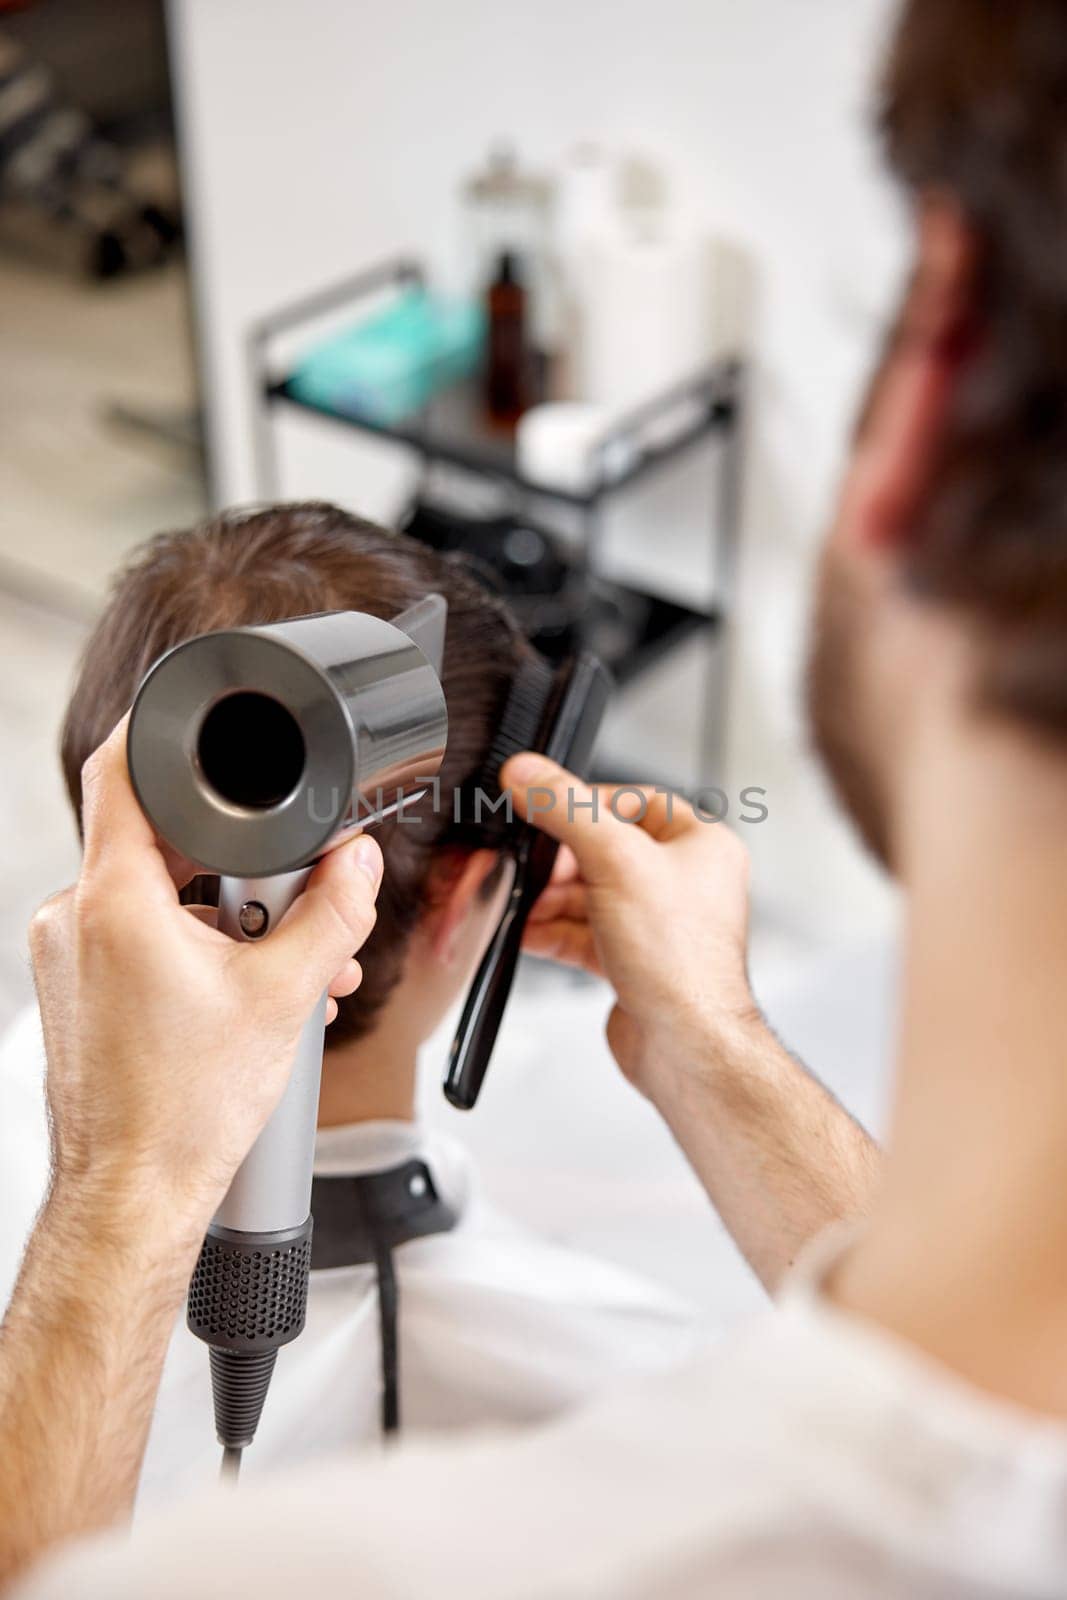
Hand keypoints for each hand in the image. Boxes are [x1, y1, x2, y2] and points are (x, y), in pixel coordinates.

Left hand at [29, 716, 382, 1244]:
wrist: (133, 1199)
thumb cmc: (183, 1115)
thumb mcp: (284, 997)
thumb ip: (332, 914)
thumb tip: (358, 865)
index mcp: (115, 901)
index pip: (123, 771)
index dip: (164, 730)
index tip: (206, 726)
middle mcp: (76, 919)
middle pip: (168, 842)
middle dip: (247, 871)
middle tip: (296, 914)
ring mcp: (71, 958)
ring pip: (164, 898)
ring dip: (232, 922)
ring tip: (287, 977)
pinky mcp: (79, 991)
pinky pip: (145, 940)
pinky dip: (198, 953)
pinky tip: (249, 997)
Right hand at [501, 754, 758, 1104]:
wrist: (685, 1046)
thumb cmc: (679, 961)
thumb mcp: (616, 861)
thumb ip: (566, 810)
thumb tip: (527, 772)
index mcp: (701, 846)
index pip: (635, 801)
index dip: (585, 804)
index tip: (543, 805)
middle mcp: (685, 884)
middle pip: (604, 850)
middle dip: (559, 861)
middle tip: (529, 865)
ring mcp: (658, 926)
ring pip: (590, 895)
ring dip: (549, 899)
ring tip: (520, 902)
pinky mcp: (634, 963)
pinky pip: (584, 934)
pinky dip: (552, 931)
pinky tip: (525, 932)